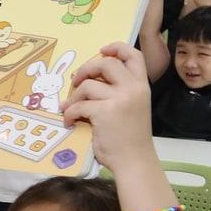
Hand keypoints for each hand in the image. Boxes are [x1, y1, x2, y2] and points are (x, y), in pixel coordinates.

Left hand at [61, 43, 154, 171]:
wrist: (134, 161)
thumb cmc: (131, 138)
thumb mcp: (133, 108)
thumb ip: (119, 92)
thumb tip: (88, 80)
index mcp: (142, 86)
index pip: (134, 55)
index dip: (116, 48)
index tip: (102, 51)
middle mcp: (133, 89)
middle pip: (106, 64)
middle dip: (86, 69)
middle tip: (76, 81)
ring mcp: (119, 99)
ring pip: (88, 85)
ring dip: (74, 96)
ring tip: (70, 107)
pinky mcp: (104, 112)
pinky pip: (77, 105)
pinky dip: (69, 113)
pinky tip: (69, 121)